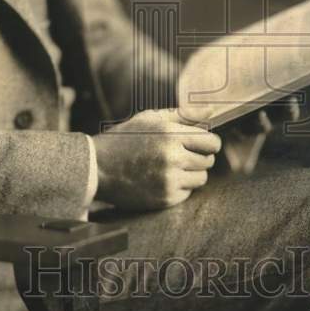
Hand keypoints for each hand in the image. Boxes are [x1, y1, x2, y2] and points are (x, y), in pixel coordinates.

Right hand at [93, 109, 221, 211]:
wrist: (97, 167)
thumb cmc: (124, 139)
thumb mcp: (150, 118)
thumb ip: (182, 115)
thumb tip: (210, 112)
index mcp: (170, 134)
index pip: (212, 142)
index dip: (209, 142)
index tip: (201, 143)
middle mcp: (172, 157)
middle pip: (208, 161)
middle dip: (199, 156)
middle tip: (181, 154)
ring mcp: (169, 180)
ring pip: (201, 178)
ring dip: (191, 173)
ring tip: (171, 167)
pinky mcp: (165, 198)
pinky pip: (187, 192)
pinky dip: (180, 187)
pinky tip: (161, 179)